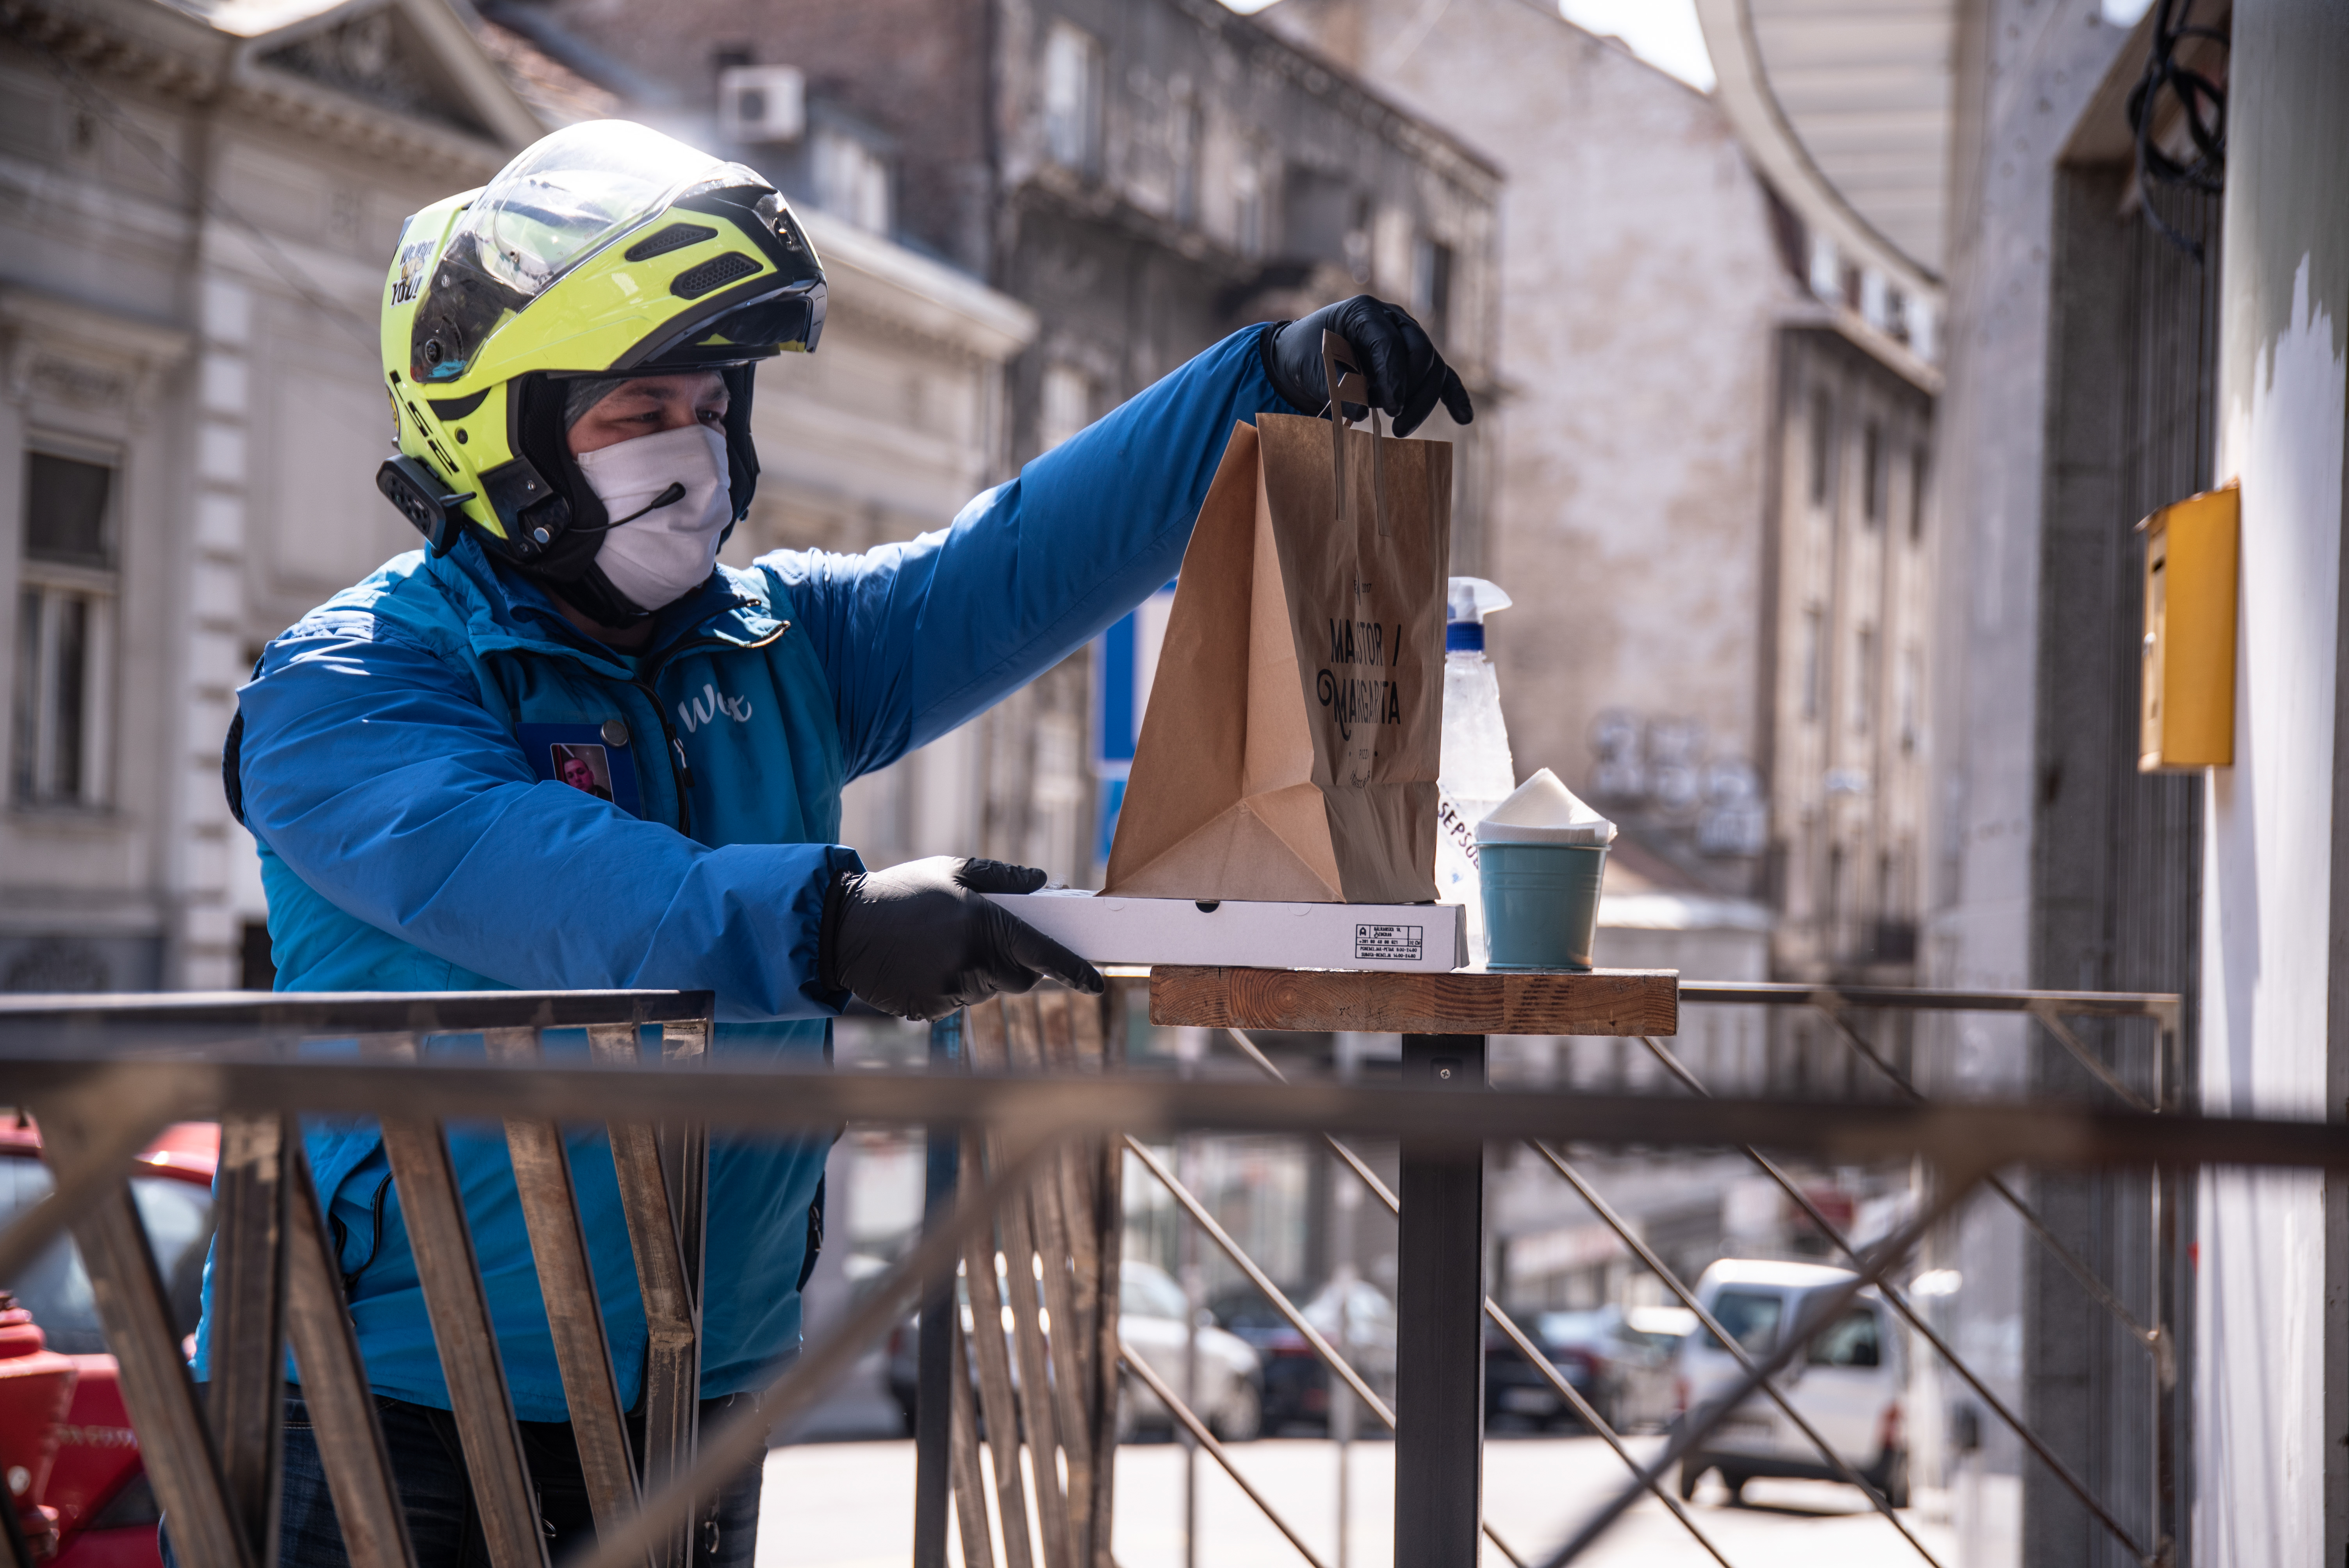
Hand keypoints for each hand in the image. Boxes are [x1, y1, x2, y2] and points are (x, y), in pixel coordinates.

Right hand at [821, 856, 1103, 1020]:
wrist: (842, 927)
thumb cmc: (901, 892)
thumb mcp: (951, 871)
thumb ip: (1002, 877)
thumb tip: (1044, 881)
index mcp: (983, 923)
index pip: (1042, 953)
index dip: (1074, 970)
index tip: (1097, 982)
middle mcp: (971, 961)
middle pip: (1020, 980)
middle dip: (1015, 965)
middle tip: (984, 940)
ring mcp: (949, 989)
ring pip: (988, 992)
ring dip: (979, 975)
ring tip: (941, 947)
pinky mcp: (929, 1010)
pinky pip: (957, 1004)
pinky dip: (950, 989)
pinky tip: (924, 965)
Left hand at [1265, 296, 1474, 436]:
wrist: (1305, 354)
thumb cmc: (1307, 357)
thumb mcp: (1312, 368)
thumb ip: (1335, 387)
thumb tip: (1361, 413)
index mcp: (1365, 312)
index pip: (1390, 343)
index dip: (1394, 376)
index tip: (1392, 408)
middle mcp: (1393, 319)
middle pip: (1420, 353)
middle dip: (1411, 390)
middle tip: (1395, 422)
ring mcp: (1408, 337)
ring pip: (1433, 367)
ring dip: (1423, 401)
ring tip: (1400, 429)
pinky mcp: (1415, 360)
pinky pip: (1441, 376)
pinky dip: (1453, 396)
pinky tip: (1464, 418)